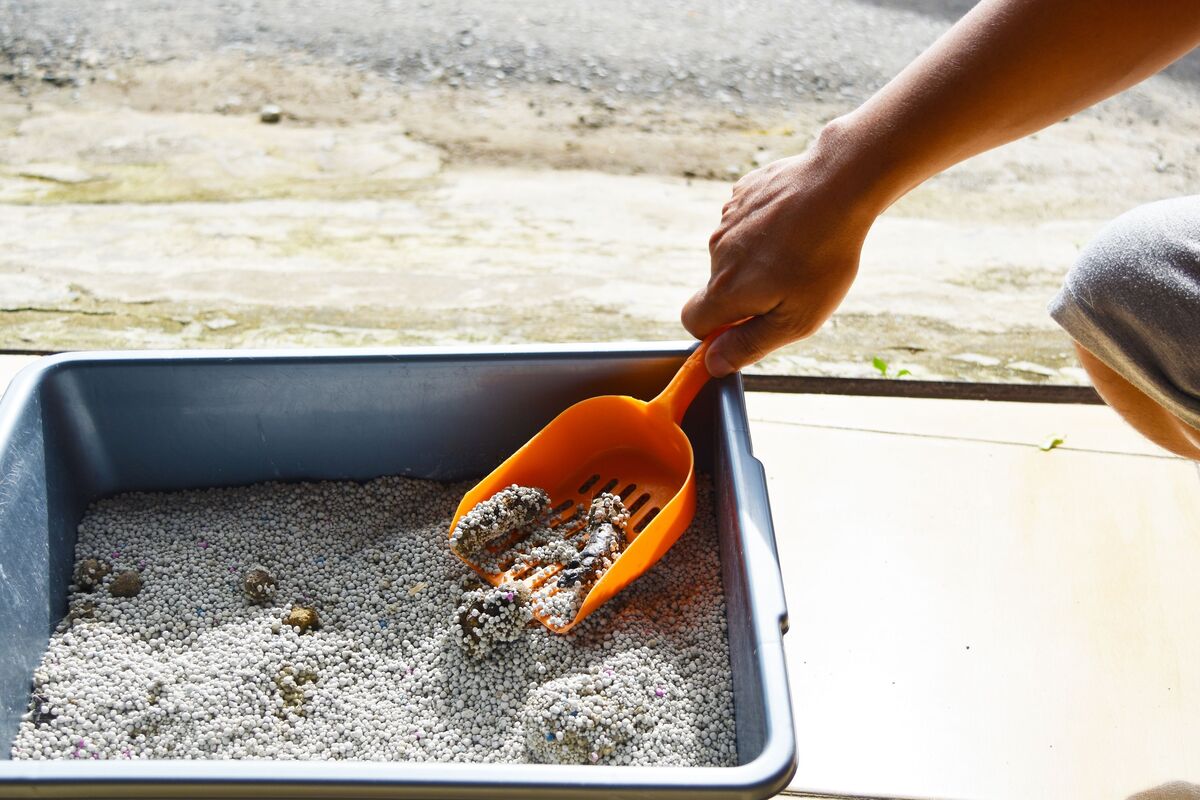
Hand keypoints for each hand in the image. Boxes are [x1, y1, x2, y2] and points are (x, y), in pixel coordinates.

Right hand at [681, 135, 878, 376]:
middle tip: (792, 285)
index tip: (749, 325)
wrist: (839, 184)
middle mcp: (716, 253)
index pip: (692, 322)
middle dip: (745, 293)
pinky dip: (764, 226)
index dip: (716, 332)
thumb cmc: (822, 258)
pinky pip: (745, 221)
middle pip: (718, 287)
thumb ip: (749, 345)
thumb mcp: (795, 320)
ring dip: (757, 258)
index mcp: (724, 289)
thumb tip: (714, 365)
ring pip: (733, 252)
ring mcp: (727, 219)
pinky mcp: (743, 193)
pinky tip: (796, 221)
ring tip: (800, 249)